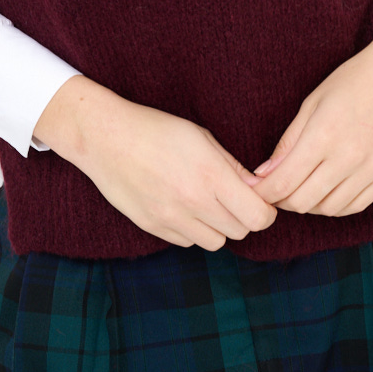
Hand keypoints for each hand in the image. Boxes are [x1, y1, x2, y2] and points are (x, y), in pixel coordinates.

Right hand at [34, 76, 277, 250]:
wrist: (106, 138)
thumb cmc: (156, 129)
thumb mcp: (200, 136)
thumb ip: (231, 166)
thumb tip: (258, 188)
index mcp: (210, 175)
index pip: (257, 216)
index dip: (266, 211)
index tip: (261, 200)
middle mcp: (193, 202)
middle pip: (240, 231)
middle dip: (243, 216)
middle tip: (234, 197)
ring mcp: (171, 218)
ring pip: (215, 242)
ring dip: (218, 226)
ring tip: (207, 201)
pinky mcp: (153, 227)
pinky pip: (187, 241)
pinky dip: (192, 229)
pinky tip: (182, 205)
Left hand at [244, 14, 372, 217]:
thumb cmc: (353, 80)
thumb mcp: (313, 102)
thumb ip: (289, 141)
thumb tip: (264, 173)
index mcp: (325, 134)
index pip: (284, 182)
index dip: (263, 192)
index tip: (253, 190)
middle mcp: (349, 157)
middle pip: (303, 201)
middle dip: (281, 200)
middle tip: (273, 189)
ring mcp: (372, 169)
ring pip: (329, 209)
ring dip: (308, 205)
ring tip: (299, 188)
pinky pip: (355, 206)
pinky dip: (335, 205)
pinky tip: (325, 191)